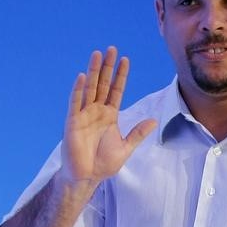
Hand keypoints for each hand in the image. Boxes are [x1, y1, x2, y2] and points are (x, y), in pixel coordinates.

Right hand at [58, 47, 156, 188]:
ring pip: (90, 88)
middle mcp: (96, 111)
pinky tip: (83, 76)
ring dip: (93, 71)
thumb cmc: (103, 163)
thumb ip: (137, 134)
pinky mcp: (72, 122)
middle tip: (111, 49)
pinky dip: (79, 89)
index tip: (125, 60)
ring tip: (97, 54)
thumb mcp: (125, 148)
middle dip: (108, 67)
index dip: (121, 75)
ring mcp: (84, 115)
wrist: (86, 177)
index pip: (116, 90)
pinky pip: (76, 102)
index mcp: (109, 115)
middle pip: (103, 84)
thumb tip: (154, 121)